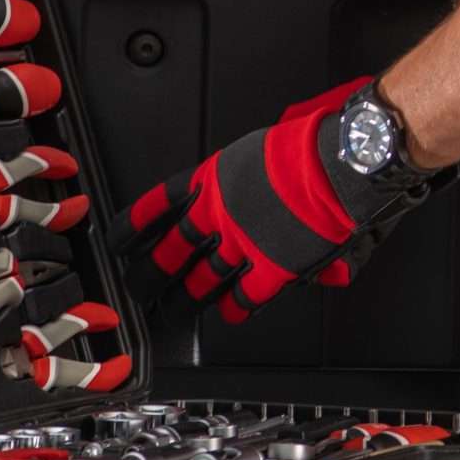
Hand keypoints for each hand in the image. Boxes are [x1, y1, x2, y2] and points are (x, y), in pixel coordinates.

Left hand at [125, 78, 407, 320]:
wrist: (339, 162)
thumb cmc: (308, 146)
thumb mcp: (257, 152)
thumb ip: (241, 179)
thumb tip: (240, 196)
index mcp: (211, 180)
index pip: (157, 207)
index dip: (134, 227)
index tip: (119, 240)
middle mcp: (218, 216)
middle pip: (170, 253)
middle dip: (151, 275)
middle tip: (140, 289)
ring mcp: (241, 245)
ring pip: (200, 282)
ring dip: (184, 300)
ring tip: (172, 313)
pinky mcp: (270, 269)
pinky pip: (244, 296)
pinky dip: (234, 308)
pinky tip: (229, 313)